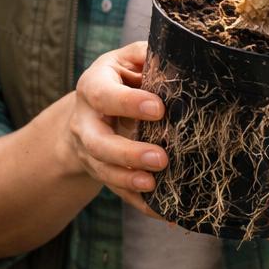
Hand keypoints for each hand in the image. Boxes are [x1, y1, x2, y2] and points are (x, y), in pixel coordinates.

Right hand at [63, 41, 167, 217]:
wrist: (91, 109)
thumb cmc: (122, 77)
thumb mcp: (129, 60)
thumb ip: (148, 56)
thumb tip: (182, 54)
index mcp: (94, 86)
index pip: (104, 95)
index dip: (128, 102)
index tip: (158, 109)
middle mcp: (86, 121)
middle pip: (98, 142)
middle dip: (127, 153)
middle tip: (160, 158)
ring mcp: (91, 151)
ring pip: (104, 171)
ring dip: (129, 181)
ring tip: (154, 185)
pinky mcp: (104, 172)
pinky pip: (120, 192)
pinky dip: (143, 205)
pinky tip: (166, 213)